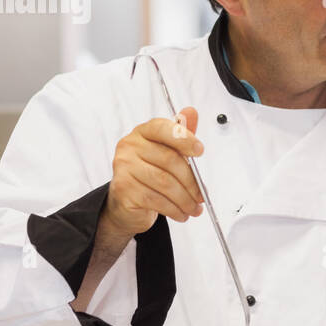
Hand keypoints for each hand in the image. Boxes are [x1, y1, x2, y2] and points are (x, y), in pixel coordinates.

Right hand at [104, 106, 204, 237]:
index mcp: (142, 133)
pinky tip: (181, 213)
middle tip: (201, 195)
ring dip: (185, 199)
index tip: (200, 151)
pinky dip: (174, 209)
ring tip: (193, 208)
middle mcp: (130, 146)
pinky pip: (156, 199)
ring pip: (164, 182)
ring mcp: (124, 167)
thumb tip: (192, 112)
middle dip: (191, 181)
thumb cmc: (148, 174)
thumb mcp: (166, 152)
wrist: (125, 203)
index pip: (163, 128)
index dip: (184, 138)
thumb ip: (180, 134)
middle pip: (169, 160)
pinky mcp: (124, 189)